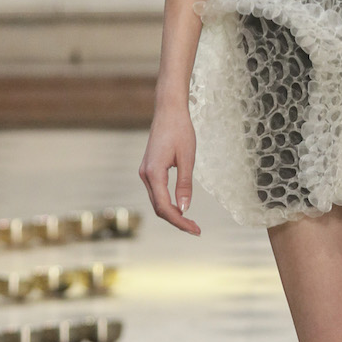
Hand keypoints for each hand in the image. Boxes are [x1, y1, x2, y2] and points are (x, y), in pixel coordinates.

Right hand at [140, 103, 200, 234]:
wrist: (168, 111)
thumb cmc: (180, 131)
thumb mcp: (188, 158)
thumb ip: (185, 185)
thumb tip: (184, 208)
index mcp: (154, 173)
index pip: (165, 207)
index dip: (180, 221)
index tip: (195, 230)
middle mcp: (145, 175)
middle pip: (159, 207)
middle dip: (177, 221)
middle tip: (196, 230)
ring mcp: (145, 172)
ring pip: (157, 201)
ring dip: (172, 214)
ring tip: (190, 222)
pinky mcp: (149, 169)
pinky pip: (156, 192)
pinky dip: (167, 203)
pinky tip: (180, 207)